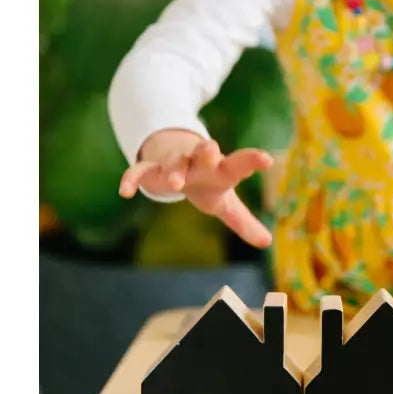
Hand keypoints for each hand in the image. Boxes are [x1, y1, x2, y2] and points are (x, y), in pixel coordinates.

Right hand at [119, 129, 273, 248]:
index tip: (266, 159)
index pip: (239, 162)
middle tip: (211, 152)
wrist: (176, 159)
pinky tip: (125, 191)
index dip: (252, 160)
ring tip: (174, 183)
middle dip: (206, 151)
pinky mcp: (150, 169)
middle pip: (204, 152)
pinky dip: (132, 179)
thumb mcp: (225, 203)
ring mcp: (173, 163)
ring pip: (173, 162)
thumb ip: (244, 221)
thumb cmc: (207, 183)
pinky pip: (139, 171)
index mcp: (220, 169)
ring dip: (173, 170)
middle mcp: (198, 162)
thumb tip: (267, 242)